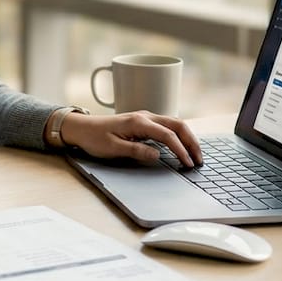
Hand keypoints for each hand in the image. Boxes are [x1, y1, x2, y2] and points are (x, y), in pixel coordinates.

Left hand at [59, 111, 202, 167]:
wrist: (81, 128)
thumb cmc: (94, 138)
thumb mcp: (113, 149)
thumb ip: (136, 151)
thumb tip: (158, 156)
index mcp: (138, 122)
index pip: (167, 135)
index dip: (180, 150)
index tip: (188, 164)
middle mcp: (145, 116)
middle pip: (177, 125)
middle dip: (191, 142)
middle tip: (199, 160)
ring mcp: (146, 117)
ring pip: (174, 124)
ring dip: (187, 138)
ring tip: (195, 155)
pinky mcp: (144, 122)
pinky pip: (167, 126)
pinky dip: (179, 135)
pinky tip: (182, 146)